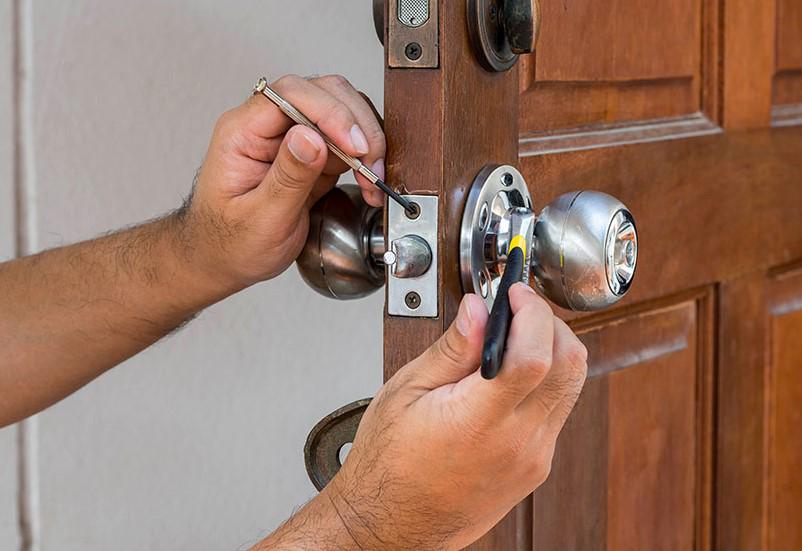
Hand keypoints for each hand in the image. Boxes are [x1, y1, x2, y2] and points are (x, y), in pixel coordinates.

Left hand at [184, 74, 385, 288]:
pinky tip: (369, 182)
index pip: (290, 94)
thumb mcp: (259, 218)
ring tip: (372, 178)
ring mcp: (292, 137)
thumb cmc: (230, 242)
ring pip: (341, 112)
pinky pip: (346, 140)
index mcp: (242, 132)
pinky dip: (365, 158)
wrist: (226, 260)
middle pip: (323, 93)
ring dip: (365, 140)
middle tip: (370, 164)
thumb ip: (287, 177)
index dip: (330, 112)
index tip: (353, 145)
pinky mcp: (312, 154)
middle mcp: (268, 126)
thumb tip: (311, 137)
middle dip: (355, 125)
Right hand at [324, 284, 587, 549]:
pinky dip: (547, 379)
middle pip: (570, 365)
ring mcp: (533, 458)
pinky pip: (558, 411)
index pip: (535, 356)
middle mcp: (517, 443)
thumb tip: (479, 309)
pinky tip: (513, 373)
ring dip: (554, 349)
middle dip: (550, 322)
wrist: (393, 526)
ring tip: (515, 335)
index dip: (533, 313)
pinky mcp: (536, 467)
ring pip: (572, 386)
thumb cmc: (388, 465)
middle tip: (519, 307)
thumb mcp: (406, 393)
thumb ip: (451, 348)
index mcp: (478, 421)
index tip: (515, 292)